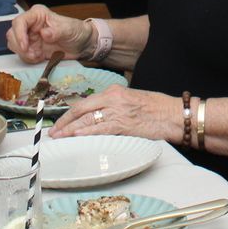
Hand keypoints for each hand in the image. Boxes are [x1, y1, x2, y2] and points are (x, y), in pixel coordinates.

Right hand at [4, 4, 91, 62]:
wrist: (81, 45)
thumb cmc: (76, 31)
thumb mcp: (69, 30)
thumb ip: (56, 31)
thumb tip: (44, 33)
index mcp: (37, 15)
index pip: (20, 22)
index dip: (19, 34)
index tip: (25, 46)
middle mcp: (30, 25)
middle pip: (12, 34)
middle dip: (20, 46)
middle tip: (32, 54)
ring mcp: (29, 37)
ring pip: (14, 45)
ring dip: (23, 54)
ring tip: (38, 56)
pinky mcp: (31, 48)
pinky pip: (22, 54)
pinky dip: (28, 59)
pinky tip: (40, 57)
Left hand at [51, 84, 178, 140]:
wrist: (174, 114)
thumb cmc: (157, 109)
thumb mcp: (132, 100)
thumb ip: (115, 106)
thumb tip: (99, 117)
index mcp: (114, 91)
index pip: (85, 102)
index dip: (69, 113)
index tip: (60, 122)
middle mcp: (113, 98)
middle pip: (81, 110)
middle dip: (64, 122)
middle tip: (53, 132)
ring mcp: (117, 111)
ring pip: (87, 120)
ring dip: (70, 130)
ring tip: (58, 137)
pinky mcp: (124, 124)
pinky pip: (99, 129)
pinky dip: (86, 133)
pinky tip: (75, 137)